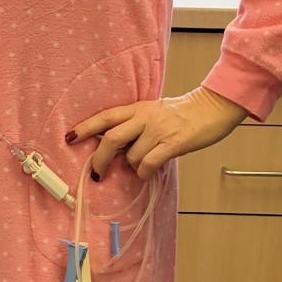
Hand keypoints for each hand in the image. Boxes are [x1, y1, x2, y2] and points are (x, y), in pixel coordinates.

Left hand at [71, 86, 247, 181]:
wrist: (212, 108)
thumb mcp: (155, 112)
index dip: (85, 127)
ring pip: (132, 156)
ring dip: (132, 167)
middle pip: (111, 138)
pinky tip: (147, 173)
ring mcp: (158, 130)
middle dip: (100, 158)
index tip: (69, 137)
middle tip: (97, 172)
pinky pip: (149, 163)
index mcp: (138, 108)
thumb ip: (136, 125)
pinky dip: (144, 172)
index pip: (105, 116)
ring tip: (141, 167)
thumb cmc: (184, 112)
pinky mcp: (172, 143)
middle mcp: (144, 117)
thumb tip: (118, 148)